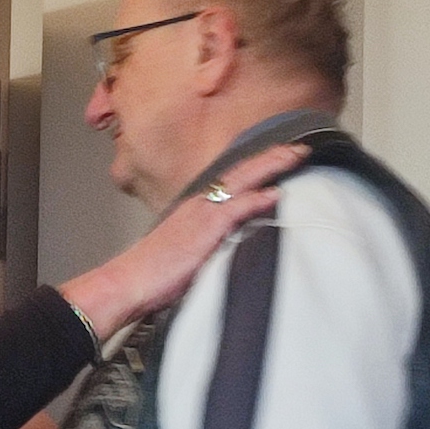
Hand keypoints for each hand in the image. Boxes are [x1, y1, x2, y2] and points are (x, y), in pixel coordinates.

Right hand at [60, 142, 305, 343]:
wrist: (130, 280)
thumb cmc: (154, 271)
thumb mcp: (187, 248)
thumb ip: (211, 238)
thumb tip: (232, 241)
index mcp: (196, 206)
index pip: (232, 178)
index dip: (256, 165)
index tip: (279, 156)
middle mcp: (200, 203)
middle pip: (241, 171)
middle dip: (272, 157)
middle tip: (299, 148)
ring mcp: (202, 214)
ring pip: (241, 181)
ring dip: (270, 166)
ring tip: (296, 156)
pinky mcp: (204, 230)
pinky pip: (235, 209)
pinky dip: (256, 199)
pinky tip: (275, 193)